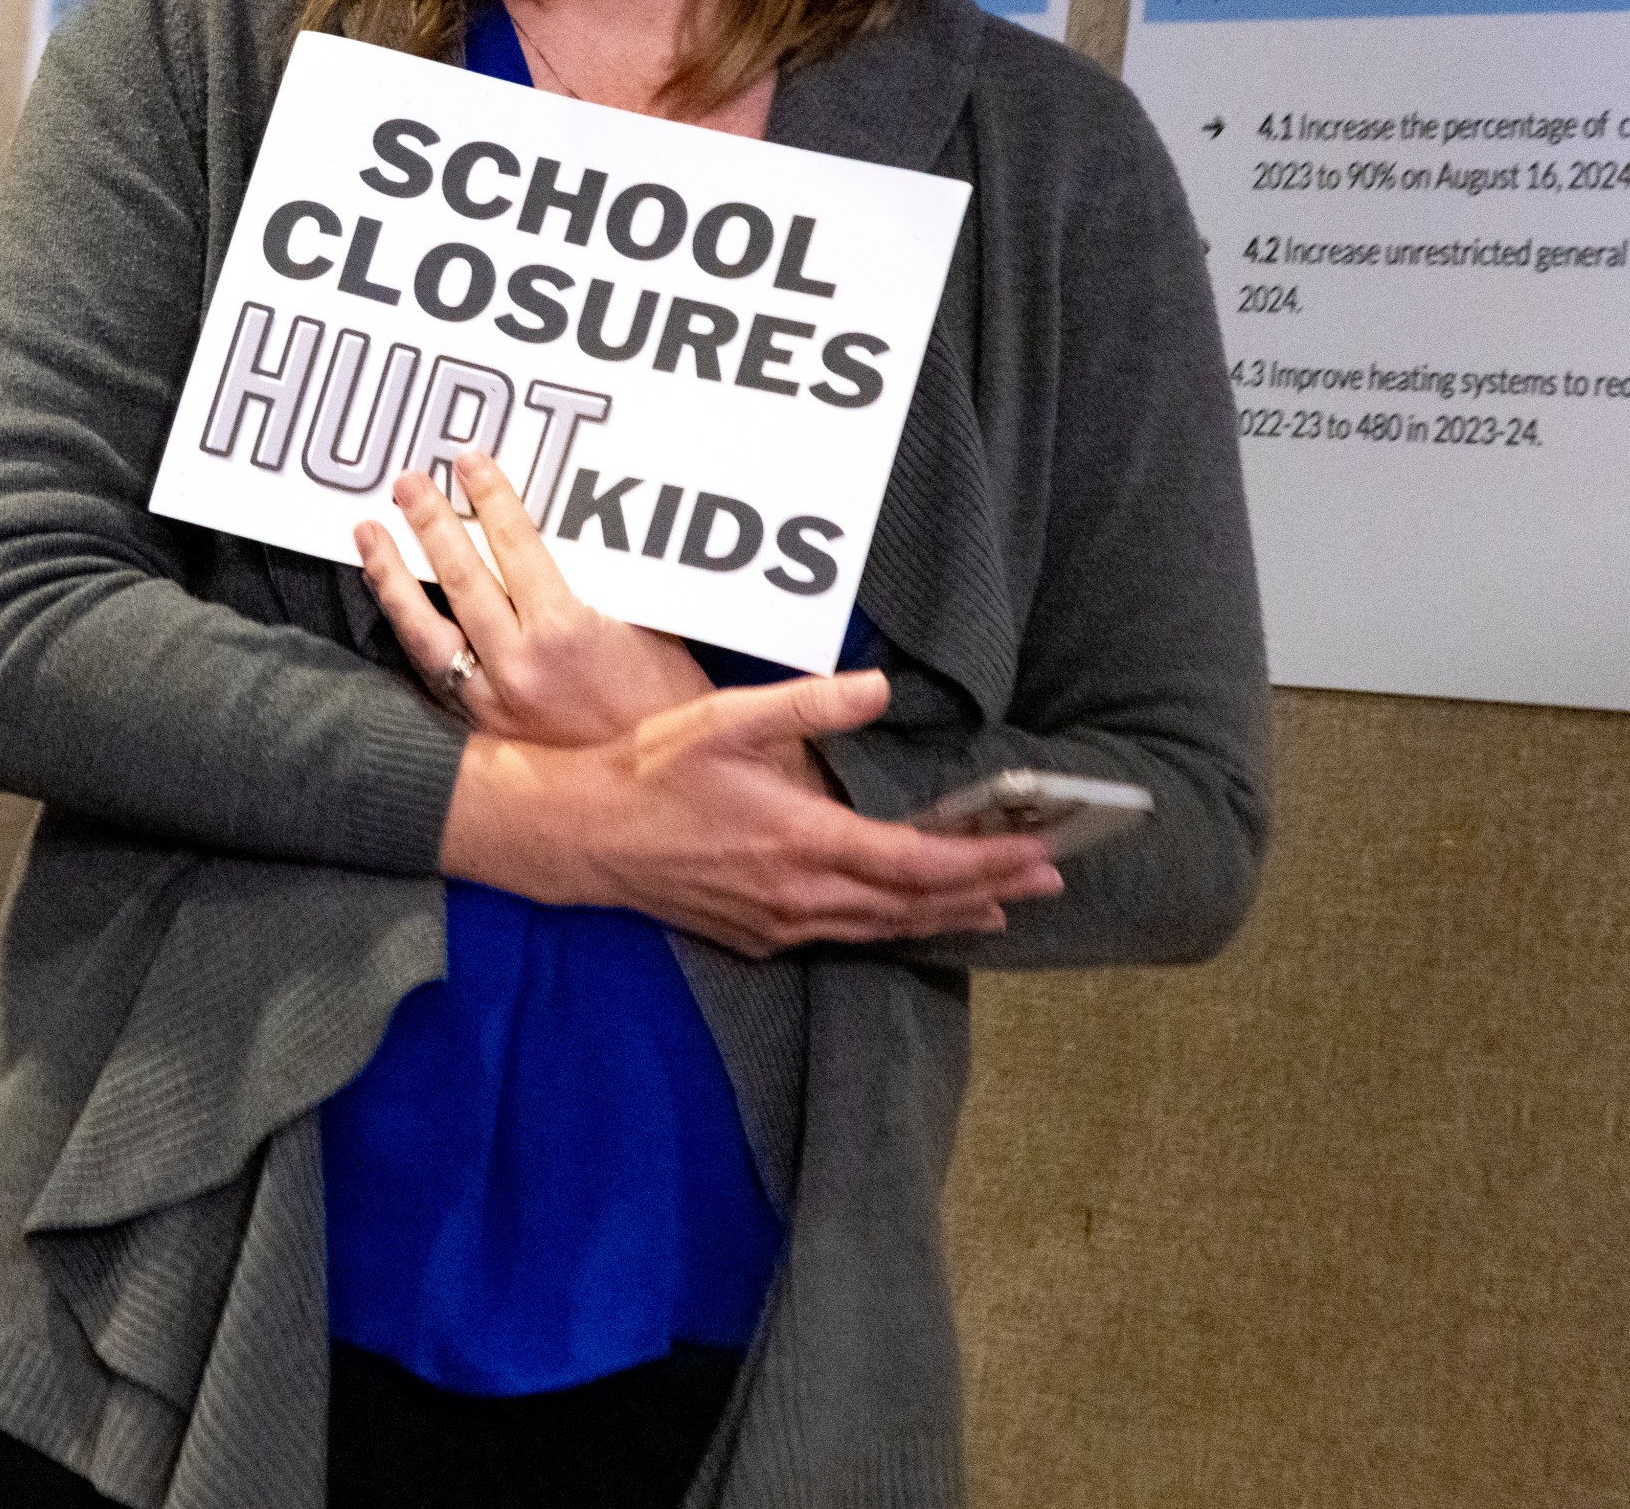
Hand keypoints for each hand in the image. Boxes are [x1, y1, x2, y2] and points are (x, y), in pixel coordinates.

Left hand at [356, 448, 709, 747]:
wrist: (658, 797)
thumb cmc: (666, 709)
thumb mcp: (648, 631)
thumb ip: (602, 585)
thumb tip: (569, 534)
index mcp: (564, 631)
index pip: (514, 543)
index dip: (490, 498)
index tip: (469, 463)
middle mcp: (518, 664)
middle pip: (459, 575)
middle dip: (430, 521)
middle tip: (407, 482)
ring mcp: (491, 700)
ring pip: (424, 627)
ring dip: (391, 574)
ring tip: (366, 532)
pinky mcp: (479, 728)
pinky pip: (429, 670)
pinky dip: (406, 632)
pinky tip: (390, 605)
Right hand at [445, 670, 1065, 957]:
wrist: (580, 835)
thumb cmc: (649, 772)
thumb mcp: (724, 720)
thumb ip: (808, 704)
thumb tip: (880, 689)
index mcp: (804, 840)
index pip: (921, 862)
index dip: (987, 860)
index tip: (1038, 851)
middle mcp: (801, 894)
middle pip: (916, 905)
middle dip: (989, 891)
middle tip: (1049, 879)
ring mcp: (778, 924)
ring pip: (882, 930)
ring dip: (944, 917)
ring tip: (995, 905)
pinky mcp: (754, 937)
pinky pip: (840, 939)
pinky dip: (887, 929)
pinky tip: (900, 919)